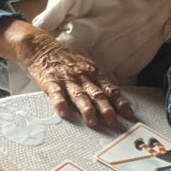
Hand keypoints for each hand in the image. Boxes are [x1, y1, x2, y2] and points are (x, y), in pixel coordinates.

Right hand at [20, 27, 134, 129]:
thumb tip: (113, 101)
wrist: (42, 47)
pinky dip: (60, 102)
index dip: (120, 102)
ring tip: (92, 122)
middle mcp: (82, 77)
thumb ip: (97, 84)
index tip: (128, 115)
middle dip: (106, 109)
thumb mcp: (86, 68)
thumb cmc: (66, 61)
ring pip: (79, 95)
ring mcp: (66, 79)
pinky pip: (56, 92)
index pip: (110, 89)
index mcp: (93, 74)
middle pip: (97, 94)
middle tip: (113, 122)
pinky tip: (63, 112)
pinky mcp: (50, 81)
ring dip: (86, 108)